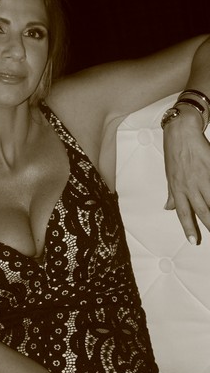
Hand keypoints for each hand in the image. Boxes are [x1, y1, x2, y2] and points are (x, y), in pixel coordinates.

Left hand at [163, 107, 209, 243]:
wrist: (181, 130)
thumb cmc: (174, 152)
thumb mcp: (169, 175)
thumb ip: (171, 193)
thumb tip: (167, 208)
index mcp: (177, 188)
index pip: (183, 212)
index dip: (188, 228)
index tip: (193, 241)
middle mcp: (189, 185)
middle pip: (201, 210)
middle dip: (209, 225)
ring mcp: (202, 176)